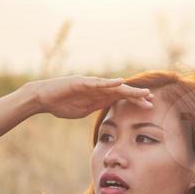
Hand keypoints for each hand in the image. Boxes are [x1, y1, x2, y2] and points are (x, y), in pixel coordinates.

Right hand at [33, 75, 153, 119]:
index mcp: (98, 95)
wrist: (42, 98)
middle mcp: (97, 87)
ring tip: (143, 92)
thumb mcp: (83, 110)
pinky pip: (97, 83)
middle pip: (121, 91)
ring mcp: (89, 84)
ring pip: (113, 86)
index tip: (149, 105)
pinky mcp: (80, 82)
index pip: (120, 98)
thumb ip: (96, 107)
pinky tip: (120, 82)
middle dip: (137, 95)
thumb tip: (109, 112)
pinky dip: (109, 82)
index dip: (135, 100)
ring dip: (128, 90)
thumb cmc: (61, 104)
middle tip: (152, 99)